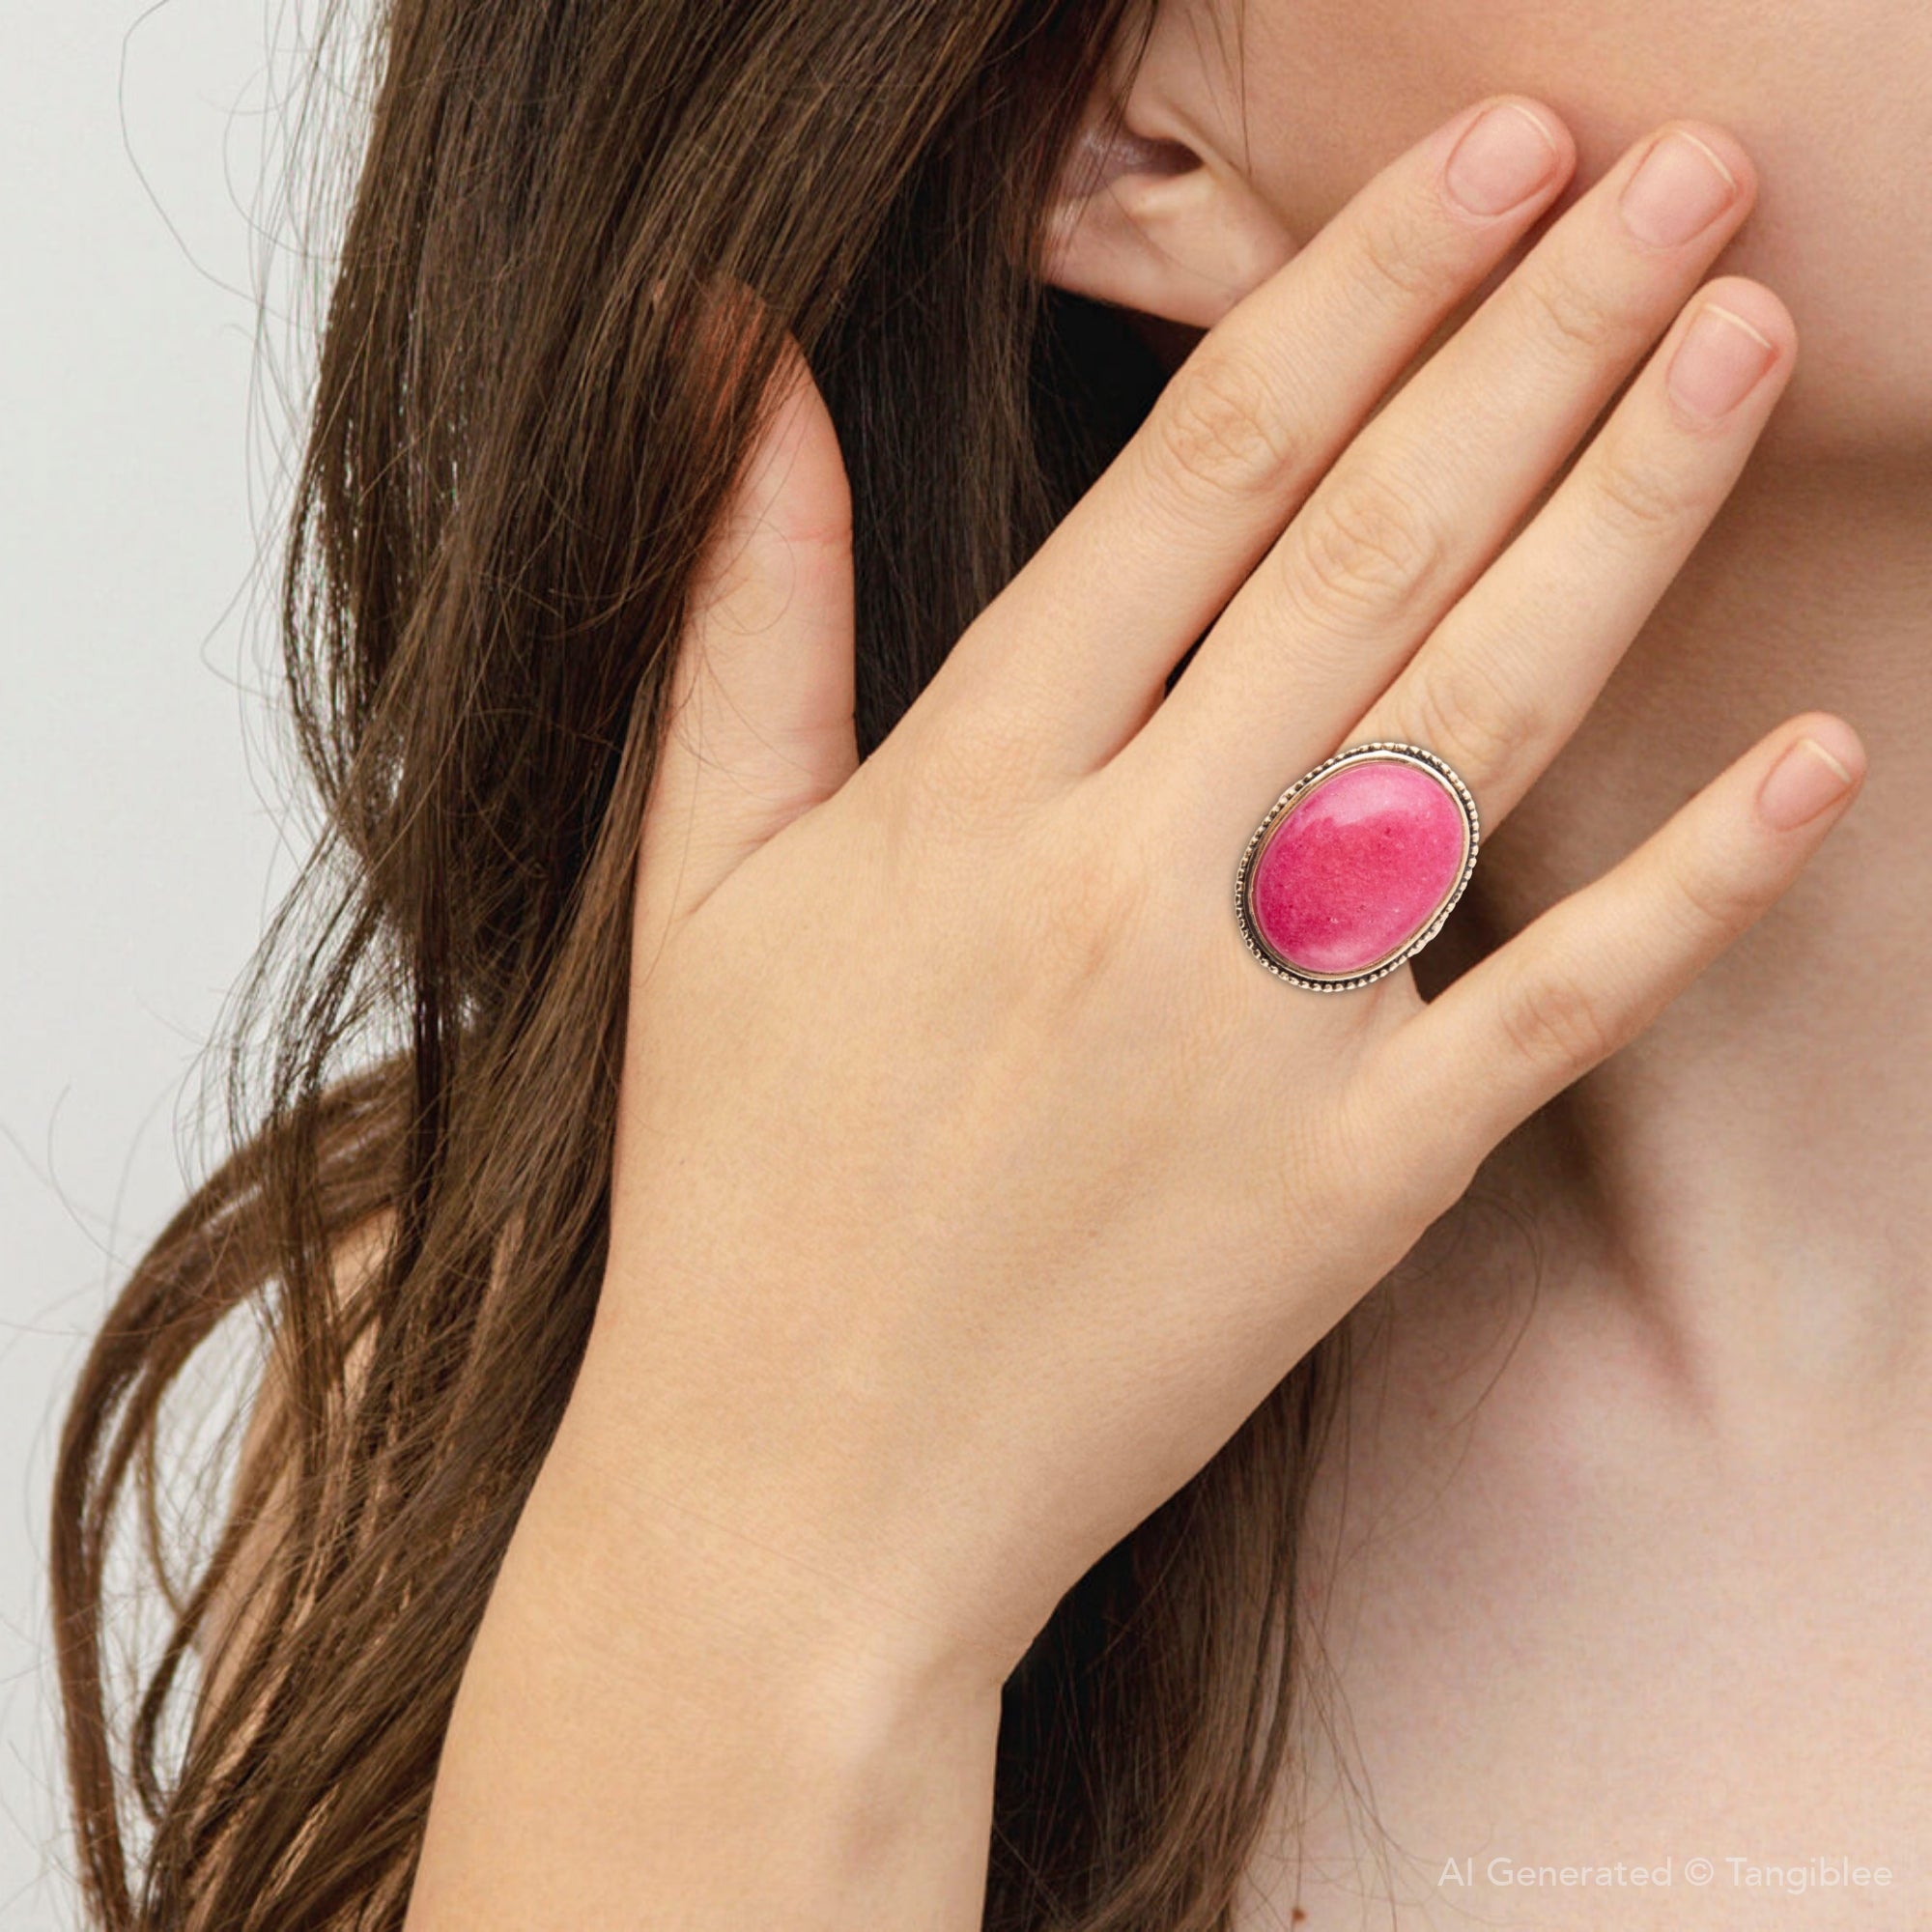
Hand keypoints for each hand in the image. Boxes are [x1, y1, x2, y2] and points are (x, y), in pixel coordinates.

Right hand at [580, 97, 1858, 1686]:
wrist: (802, 1495)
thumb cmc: (739, 1184)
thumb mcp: (698, 878)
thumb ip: (745, 606)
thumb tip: (736, 357)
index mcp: (970, 790)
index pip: (1198, 480)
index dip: (1355, 293)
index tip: (1484, 155)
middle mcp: (1131, 881)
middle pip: (1373, 554)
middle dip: (1539, 338)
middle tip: (1685, 172)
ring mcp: (1262, 1037)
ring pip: (1478, 726)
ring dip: (1622, 522)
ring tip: (1739, 346)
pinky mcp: (1356, 1187)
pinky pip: (1554, 1010)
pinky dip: (1690, 888)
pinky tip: (1810, 760)